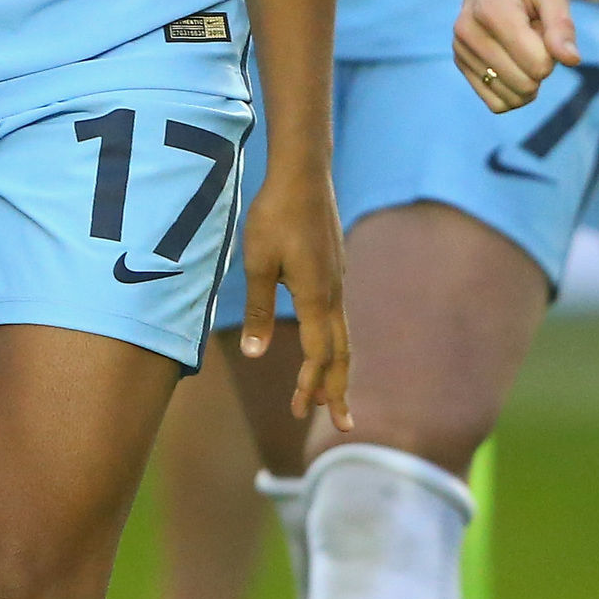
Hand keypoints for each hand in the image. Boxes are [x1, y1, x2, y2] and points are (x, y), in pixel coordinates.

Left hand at [239, 154, 351, 432]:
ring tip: (333, 396)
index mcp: (316, 296)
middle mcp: (333, 293)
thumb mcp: (256, 263)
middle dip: (339, 390)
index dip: (310, 384)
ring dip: (338, 369)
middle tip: (342, 426)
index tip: (299, 410)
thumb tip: (256, 353)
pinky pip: (338, 317)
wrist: (303, 173)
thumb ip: (258, 310)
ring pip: (342, 336)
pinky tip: (325, 345)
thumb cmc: (275, 215)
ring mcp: (337, 280)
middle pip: (342, 353)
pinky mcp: (333, 269)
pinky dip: (335, 343)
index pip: (319, 353)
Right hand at [453, 0, 578, 112]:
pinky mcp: (460, 60)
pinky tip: (513, 60)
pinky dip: (512, 90)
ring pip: (509, 98)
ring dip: (526, 76)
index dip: (553, 51)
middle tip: (534, 30)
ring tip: (521, 40)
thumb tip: (571, 60)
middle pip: (525, 84)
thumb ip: (561, 24)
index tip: (544, 23)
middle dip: (540, 64)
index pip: (538, 65)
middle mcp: (469, 34)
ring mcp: (461, 49)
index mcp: (493, 13)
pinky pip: (494, 101)